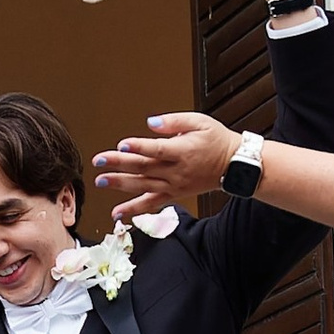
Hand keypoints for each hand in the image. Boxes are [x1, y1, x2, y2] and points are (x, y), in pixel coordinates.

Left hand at [93, 110, 233, 218]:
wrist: (234, 166)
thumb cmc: (217, 140)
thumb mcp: (200, 122)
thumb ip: (174, 121)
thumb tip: (151, 123)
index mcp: (182, 151)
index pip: (157, 150)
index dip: (139, 147)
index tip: (121, 145)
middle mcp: (177, 171)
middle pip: (144, 168)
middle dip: (119, 164)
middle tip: (98, 161)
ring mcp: (174, 185)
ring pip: (143, 186)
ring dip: (120, 184)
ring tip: (100, 181)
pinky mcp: (174, 194)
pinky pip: (152, 204)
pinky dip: (134, 209)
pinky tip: (117, 212)